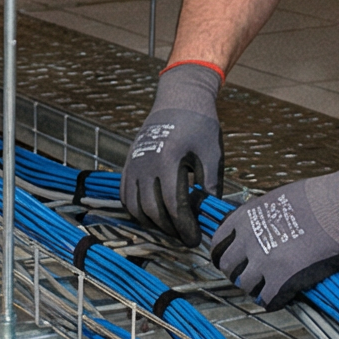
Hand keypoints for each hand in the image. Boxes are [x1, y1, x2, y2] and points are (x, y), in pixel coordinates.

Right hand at [121, 62, 224, 243]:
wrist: (178, 99)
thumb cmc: (200, 126)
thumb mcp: (212, 154)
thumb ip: (210, 186)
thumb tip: (208, 216)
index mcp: (168, 161)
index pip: (174, 205)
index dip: (184, 227)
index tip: (195, 239)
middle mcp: (145, 164)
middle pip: (152, 210)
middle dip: (170, 230)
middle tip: (185, 238)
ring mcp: (133, 164)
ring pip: (135, 207)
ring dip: (152, 223)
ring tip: (171, 228)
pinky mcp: (128, 163)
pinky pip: (125, 195)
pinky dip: (137, 210)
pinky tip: (154, 215)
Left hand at [209, 153, 338, 309]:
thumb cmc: (318, 199)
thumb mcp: (276, 199)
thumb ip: (260, 217)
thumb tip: (256, 230)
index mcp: (244, 218)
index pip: (218, 243)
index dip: (224, 255)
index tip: (232, 261)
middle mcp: (248, 240)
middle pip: (228, 268)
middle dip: (239, 274)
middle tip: (252, 277)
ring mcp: (263, 262)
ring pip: (246, 287)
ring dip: (256, 289)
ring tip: (269, 288)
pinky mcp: (282, 280)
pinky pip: (268, 300)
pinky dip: (273, 301)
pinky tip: (283, 297)